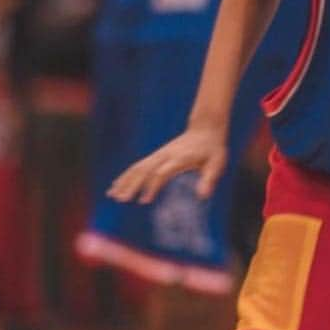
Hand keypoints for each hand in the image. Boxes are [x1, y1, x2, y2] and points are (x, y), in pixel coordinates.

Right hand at [109, 125, 227, 204]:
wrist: (206, 128)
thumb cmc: (213, 149)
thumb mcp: (217, 163)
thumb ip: (209, 179)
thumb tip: (203, 196)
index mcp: (179, 158)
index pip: (161, 173)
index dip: (152, 186)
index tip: (144, 201)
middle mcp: (166, 155)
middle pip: (145, 170)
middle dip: (132, 185)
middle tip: (121, 200)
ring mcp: (159, 154)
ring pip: (138, 167)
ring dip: (125, 180)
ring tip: (112, 195)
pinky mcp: (157, 155)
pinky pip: (138, 166)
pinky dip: (126, 175)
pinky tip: (117, 185)